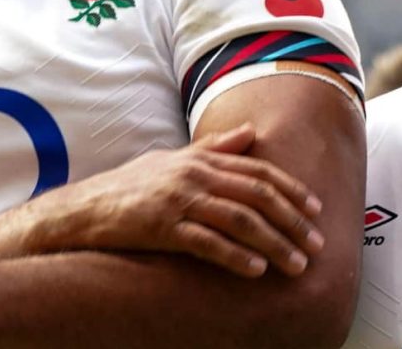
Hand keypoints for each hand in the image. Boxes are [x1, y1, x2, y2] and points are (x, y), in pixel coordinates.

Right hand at [32, 124, 323, 277]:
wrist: (84, 209)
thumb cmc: (129, 187)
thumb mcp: (172, 160)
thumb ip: (213, 148)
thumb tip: (250, 132)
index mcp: (198, 160)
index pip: (256, 170)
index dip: (290, 189)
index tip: (316, 209)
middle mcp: (192, 176)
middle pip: (256, 195)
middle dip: (292, 220)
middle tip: (317, 243)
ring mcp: (177, 201)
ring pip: (239, 220)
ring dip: (273, 243)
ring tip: (296, 264)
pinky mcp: (161, 228)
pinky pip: (206, 242)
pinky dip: (235, 256)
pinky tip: (255, 270)